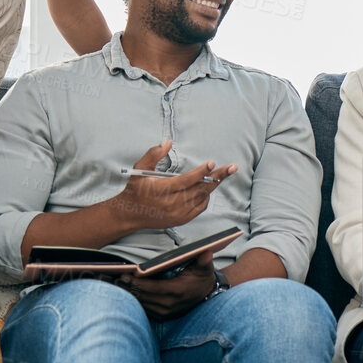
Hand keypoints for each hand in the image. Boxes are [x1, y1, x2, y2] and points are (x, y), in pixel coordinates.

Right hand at [108, 141, 236, 230]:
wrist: (130, 214)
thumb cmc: (136, 189)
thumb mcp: (140, 169)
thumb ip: (153, 154)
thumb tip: (168, 142)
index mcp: (162, 190)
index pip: (186, 181)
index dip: (200, 172)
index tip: (211, 163)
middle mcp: (172, 204)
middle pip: (200, 189)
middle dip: (218, 177)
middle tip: (232, 167)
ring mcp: (178, 214)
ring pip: (202, 197)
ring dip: (213, 185)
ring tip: (223, 173)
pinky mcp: (182, 220)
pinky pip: (200, 207)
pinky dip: (205, 196)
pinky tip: (207, 187)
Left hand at [117, 253, 216, 322]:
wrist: (206, 294)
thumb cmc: (202, 279)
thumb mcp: (204, 268)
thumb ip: (204, 261)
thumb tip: (206, 253)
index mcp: (178, 291)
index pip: (153, 288)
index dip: (138, 282)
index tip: (126, 275)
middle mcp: (170, 304)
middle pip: (144, 296)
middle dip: (129, 287)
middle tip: (116, 279)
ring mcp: (166, 311)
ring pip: (142, 304)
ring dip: (130, 295)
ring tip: (118, 285)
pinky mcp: (163, 315)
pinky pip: (145, 309)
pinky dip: (136, 301)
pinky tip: (127, 292)